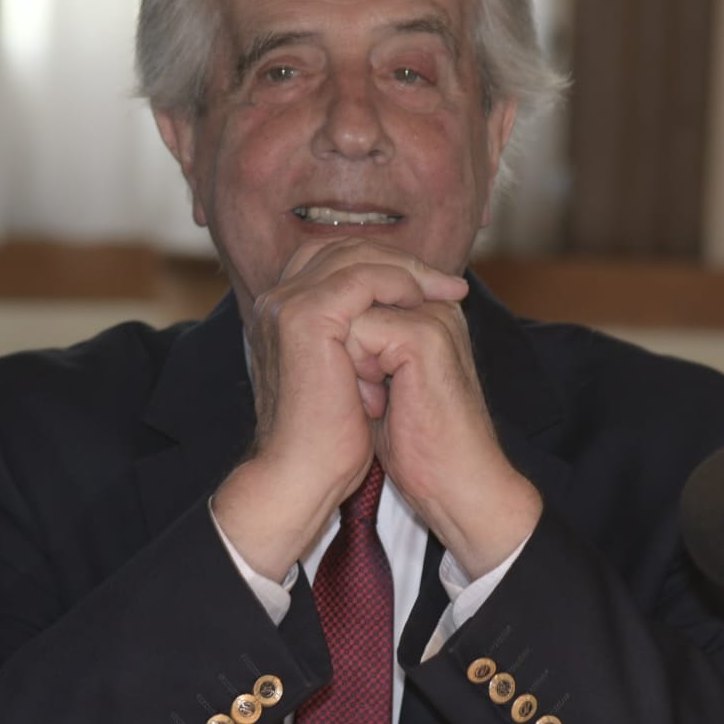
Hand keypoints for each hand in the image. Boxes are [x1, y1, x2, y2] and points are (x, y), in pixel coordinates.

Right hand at [212, 240, 466, 575]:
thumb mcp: (348, 376)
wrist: (304, 475)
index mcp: (281, 313)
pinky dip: (398, 282)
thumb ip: (358, 339)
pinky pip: (361, 277)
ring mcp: (286, 305)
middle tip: (447, 281)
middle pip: (342, 248)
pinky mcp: (305, 317)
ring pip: (353, 255)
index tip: (433, 285)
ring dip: (406, 268)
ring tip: (445, 290)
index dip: (384, 264)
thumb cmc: (328, 438)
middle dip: (400, 259)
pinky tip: (423, 301)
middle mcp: (275, 301)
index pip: (333, 260)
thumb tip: (397, 316)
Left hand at [344, 300, 541, 576]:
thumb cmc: (417, 447)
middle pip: (350, 293)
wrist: (456, 486)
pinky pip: (357, 329)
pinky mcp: (424, 336)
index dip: (340, 339)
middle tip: (368, 395)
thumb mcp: (378, 384)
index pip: (355, 288)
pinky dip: (355, 370)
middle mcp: (433, 305)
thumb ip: (359, 343)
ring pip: (349, 309)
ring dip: (346, 359)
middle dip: (341, 345)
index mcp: (427, 311)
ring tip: (376, 401)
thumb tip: (313, 322)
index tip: (365, 389)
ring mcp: (432, 317)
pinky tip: (379, 403)